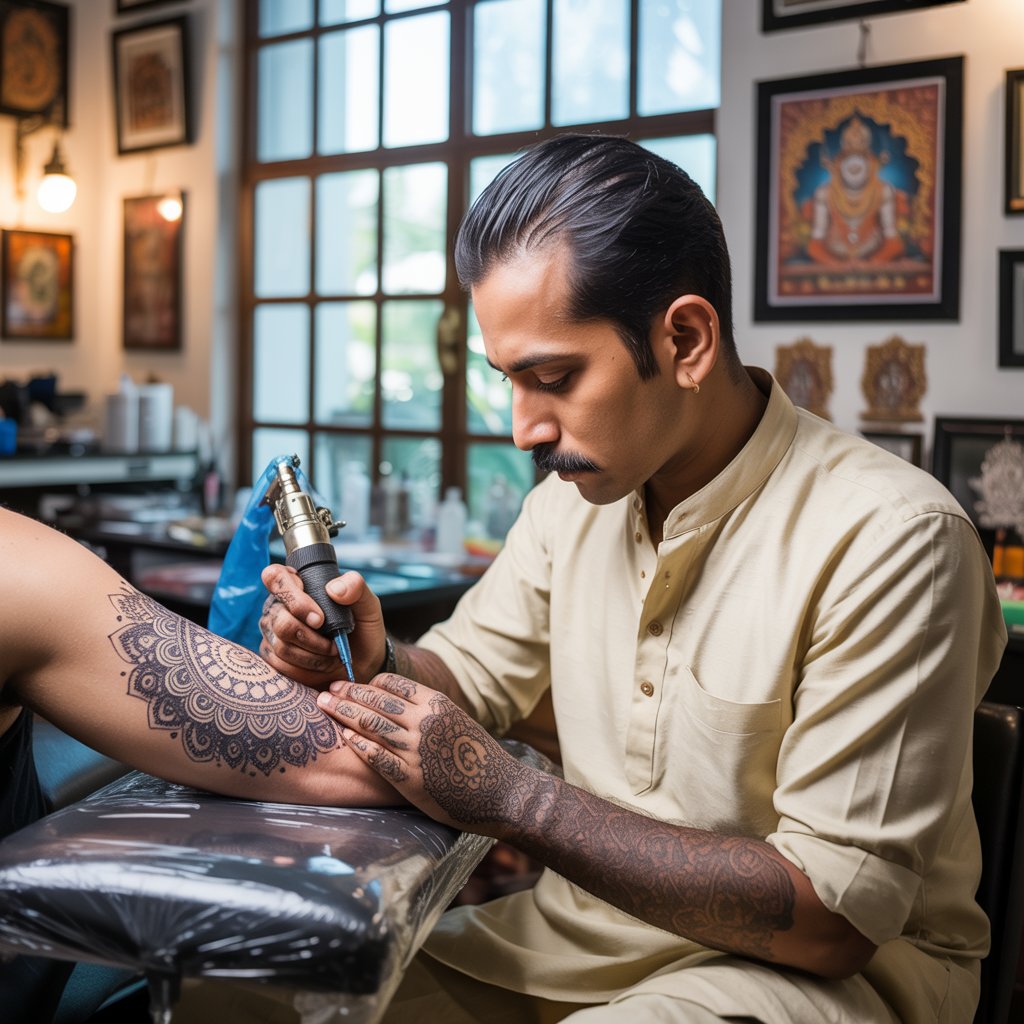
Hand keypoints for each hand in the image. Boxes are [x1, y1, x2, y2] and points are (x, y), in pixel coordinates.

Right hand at [259, 564, 388, 687]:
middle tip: (334, 640)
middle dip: (312, 636)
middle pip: (281, 619)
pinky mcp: (273, 656)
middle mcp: (279, 606)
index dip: (292, 596)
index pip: (275, 576)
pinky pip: (281, 664)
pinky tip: (322, 662)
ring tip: (332, 651)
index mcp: (298, 584)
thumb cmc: (361, 628)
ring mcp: (273, 632)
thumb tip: (333, 589)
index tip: (319, 618)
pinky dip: (308, 666)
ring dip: (314, 653)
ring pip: (282, 645)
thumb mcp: (368, 605)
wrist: (362, 662)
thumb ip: (356, 588)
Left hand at [317, 674, 532, 833]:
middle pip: (377, 700)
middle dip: (348, 692)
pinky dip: (358, 744)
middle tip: (328, 689)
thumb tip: (400, 704)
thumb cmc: (480, 758)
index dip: (369, 682)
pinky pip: (376, 756)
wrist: (502, 792)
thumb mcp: (458, 721)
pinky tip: (344, 738)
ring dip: (344, 712)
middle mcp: (425, 721)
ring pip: (371, 724)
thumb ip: (430, 711)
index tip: (352, 684)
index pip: (394, 683)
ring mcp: (416, 749)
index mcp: (438, 703)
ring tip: (324, 705)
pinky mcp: (410, 778)